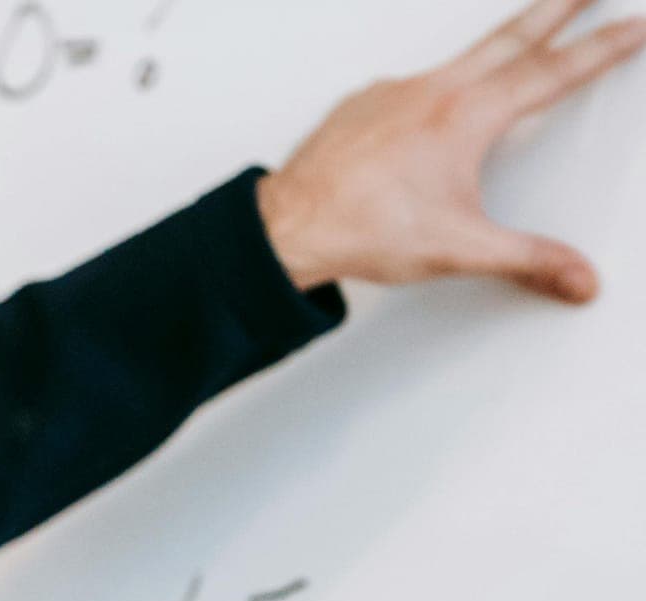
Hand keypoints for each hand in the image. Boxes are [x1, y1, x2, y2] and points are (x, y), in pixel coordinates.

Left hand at [258, 0, 645, 302]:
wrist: (286, 226)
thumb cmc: (359, 228)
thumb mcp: (460, 248)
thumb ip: (528, 260)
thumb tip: (579, 277)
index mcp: (466, 116)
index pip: (554, 71)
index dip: (603, 47)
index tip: (635, 23)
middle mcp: (432, 90)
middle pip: (513, 35)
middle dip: (559, 6)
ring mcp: (393, 92)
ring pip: (462, 54)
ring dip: (501, 40)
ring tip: (524, 33)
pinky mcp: (363, 103)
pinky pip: (413, 84)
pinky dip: (439, 84)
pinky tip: (437, 104)